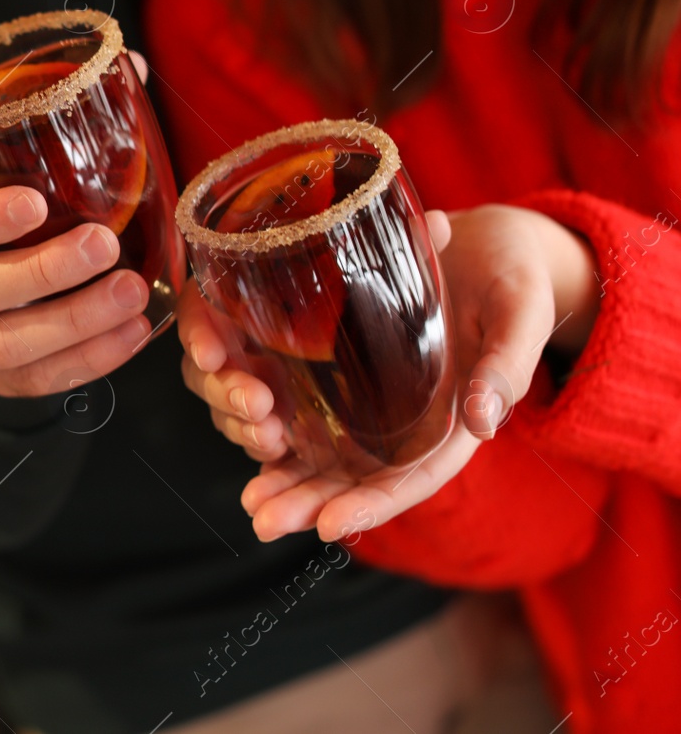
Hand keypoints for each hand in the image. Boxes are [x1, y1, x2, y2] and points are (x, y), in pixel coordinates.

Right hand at [0, 183, 153, 396]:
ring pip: (1, 348)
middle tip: (103, 245)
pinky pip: (32, 381)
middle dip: (43, 272)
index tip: (35, 204)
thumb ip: (4, 168)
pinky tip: (130, 332)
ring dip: (73, 322)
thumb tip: (90, 138)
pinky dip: (87, 359)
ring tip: (129, 292)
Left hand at [178, 204, 598, 540]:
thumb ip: (505, 366)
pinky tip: (250, 446)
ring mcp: (381, 402)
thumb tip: (482, 422)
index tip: (329, 525)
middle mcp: (415, 422)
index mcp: (458, 421)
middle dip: (312, 502)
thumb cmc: (513, 276)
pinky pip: (315, 412)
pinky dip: (283, 433)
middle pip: (361, 478)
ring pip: (331, 454)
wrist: (488, 243)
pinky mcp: (354, 373)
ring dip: (289, 480)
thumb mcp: (518, 313)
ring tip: (250, 504)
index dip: (372, 503)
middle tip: (263, 520)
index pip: (412, 478)